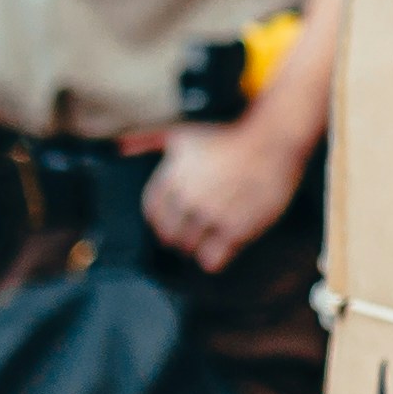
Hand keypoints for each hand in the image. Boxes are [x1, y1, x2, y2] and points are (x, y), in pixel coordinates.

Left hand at [145, 113, 310, 271]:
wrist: (273, 140)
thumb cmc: (229, 135)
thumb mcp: (183, 132)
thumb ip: (147, 141)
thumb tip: (119, 148)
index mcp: (172, 178)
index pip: (153, 214)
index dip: (162, 219)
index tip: (175, 219)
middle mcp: (188, 199)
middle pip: (170, 236)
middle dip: (180, 235)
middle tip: (197, 229)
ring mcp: (211, 216)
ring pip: (190, 249)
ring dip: (198, 246)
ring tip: (212, 235)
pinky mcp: (236, 229)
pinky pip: (213, 260)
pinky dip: (216, 257)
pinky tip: (224, 246)